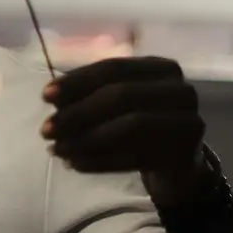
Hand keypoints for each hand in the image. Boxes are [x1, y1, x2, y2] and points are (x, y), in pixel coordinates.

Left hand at [41, 57, 206, 204]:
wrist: (177, 165)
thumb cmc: (140, 125)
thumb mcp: (117, 104)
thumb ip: (89, 95)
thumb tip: (52, 97)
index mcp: (160, 68)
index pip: (113, 68)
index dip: (77, 81)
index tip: (45, 96)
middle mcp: (179, 89)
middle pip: (121, 95)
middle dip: (78, 113)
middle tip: (46, 130)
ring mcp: (187, 121)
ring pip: (130, 126)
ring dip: (86, 139)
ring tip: (57, 149)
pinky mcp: (184, 153)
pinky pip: (134, 157)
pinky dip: (100, 161)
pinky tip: (75, 164)